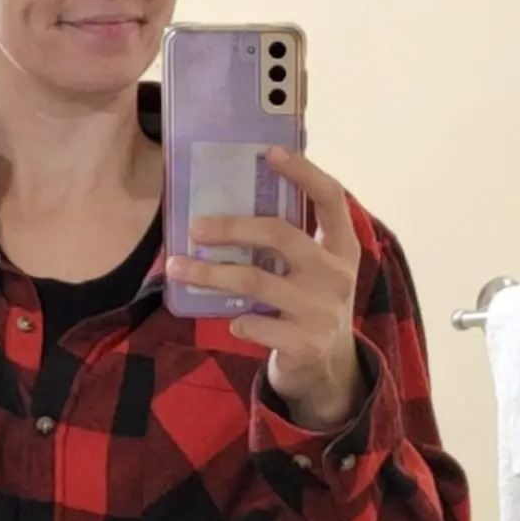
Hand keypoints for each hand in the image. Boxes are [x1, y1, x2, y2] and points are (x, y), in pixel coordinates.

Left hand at [167, 149, 363, 430]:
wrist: (328, 368)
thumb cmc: (309, 305)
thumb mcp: (313, 270)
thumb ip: (291, 241)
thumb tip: (232, 202)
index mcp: (342, 247)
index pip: (330, 198)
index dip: (303, 172)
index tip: (269, 152)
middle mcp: (336, 275)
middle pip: (279, 235)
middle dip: (231, 228)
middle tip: (195, 228)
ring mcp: (322, 310)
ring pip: (254, 281)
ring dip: (209, 273)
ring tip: (177, 267)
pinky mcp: (305, 343)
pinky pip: (254, 323)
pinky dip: (236, 320)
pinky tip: (231, 320)